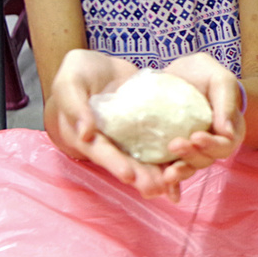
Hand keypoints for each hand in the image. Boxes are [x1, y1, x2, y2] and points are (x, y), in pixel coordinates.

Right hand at [45, 50, 243, 201]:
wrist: (99, 68)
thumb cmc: (77, 74)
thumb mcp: (70, 82)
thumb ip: (75, 105)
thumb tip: (84, 133)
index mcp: (87, 137)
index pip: (101, 152)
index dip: (114, 164)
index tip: (127, 175)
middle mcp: (110, 143)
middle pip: (125, 162)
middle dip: (140, 177)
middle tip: (156, 188)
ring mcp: (129, 138)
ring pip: (144, 158)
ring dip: (157, 173)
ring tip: (171, 186)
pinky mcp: (147, 128)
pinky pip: (159, 142)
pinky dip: (171, 155)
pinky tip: (187, 164)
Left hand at [155, 52, 247, 186]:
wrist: (180, 75)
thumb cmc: (206, 75)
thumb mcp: (219, 79)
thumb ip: (226, 101)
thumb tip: (227, 132)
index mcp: (228, 131)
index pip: (225, 145)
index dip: (212, 145)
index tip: (196, 136)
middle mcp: (211, 145)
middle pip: (206, 160)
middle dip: (192, 157)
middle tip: (175, 145)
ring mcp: (191, 151)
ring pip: (189, 168)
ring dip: (180, 173)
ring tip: (167, 173)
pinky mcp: (171, 152)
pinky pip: (171, 168)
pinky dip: (169, 183)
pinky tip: (162, 187)